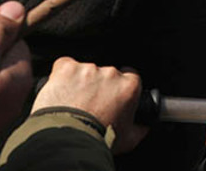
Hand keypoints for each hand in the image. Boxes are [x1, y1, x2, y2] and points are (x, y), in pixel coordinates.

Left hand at [33, 57, 148, 154]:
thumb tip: (144, 124)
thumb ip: (140, 126)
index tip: (113, 95)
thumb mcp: (129, 139)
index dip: (120, 86)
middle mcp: (110, 73)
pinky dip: (62, 77)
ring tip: (72, 104)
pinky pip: (65, 66)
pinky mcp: (66, 68)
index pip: (130, 76)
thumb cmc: (97, 139)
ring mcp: (87, 69)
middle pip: (106, 74)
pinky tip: (62, 93)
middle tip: (90, 105)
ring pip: (85, 71)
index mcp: (128, 87)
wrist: (68, 140)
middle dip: (99, 87)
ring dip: (80, 84)